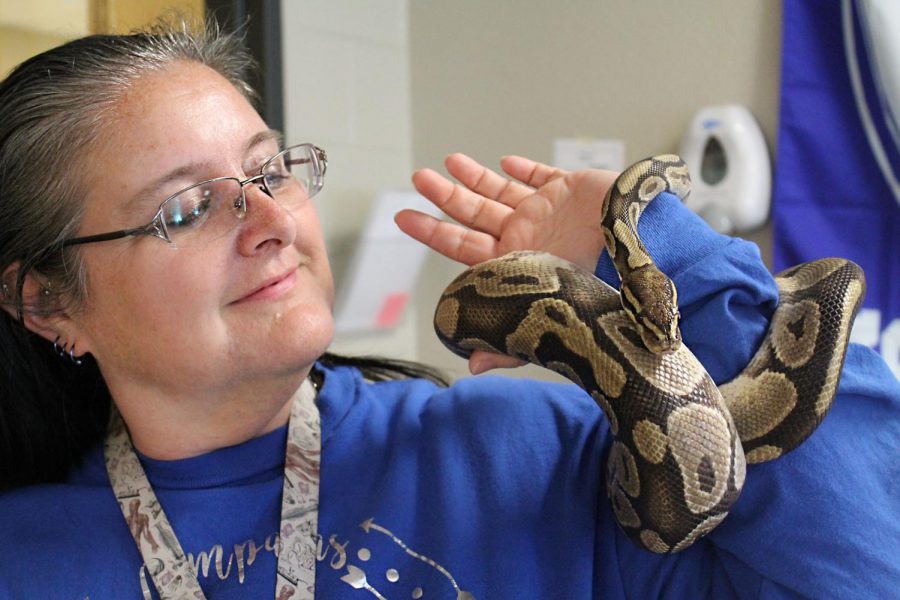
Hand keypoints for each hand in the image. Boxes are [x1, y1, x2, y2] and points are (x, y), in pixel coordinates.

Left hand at [395, 153, 618, 373]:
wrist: (651, 251)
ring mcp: (548, 213)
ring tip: (449, 163)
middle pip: (475, 214)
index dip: (433, 232)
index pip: (463, 246)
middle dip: (446, 198)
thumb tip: (470, 369)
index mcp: (516, 264)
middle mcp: (526, 237)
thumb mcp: (552, 318)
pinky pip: (542, 176)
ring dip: (474, 177)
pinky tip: (504, 163)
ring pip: (501, 191)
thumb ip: (511, 345)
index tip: (403, 216)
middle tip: (419, 178)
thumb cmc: (603, 286)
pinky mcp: (572, 189)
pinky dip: (523, 169)